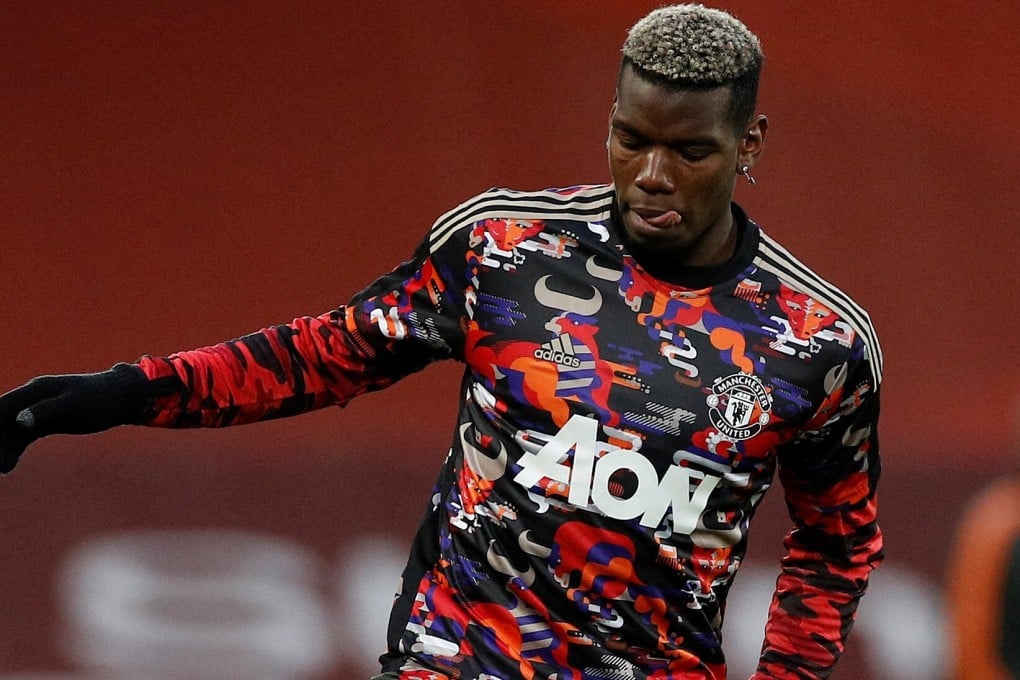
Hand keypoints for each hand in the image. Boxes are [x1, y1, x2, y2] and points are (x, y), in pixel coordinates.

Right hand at [0, 363, 158, 472]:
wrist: (123, 397)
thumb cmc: (102, 398)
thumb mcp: (75, 405)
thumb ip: (46, 411)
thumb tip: (18, 421)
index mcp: (36, 390)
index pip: (2, 408)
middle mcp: (32, 398)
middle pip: (2, 421)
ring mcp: (38, 410)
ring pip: (11, 431)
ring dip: (2, 449)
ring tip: (1, 470)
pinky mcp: (46, 421)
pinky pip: (23, 436)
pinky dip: (13, 450)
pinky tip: (7, 468)